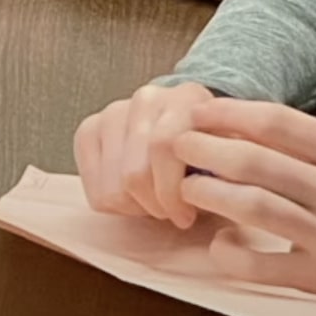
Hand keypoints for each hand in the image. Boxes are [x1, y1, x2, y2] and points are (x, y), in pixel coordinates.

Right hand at [74, 81, 216, 225]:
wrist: (181, 129)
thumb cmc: (207, 151)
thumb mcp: (226, 156)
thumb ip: (224, 170)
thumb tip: (209, 193)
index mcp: (185, 98)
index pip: (163, 147)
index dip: (173, 193)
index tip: (186, 217)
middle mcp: (146, 98)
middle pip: (135, 172)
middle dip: (155, 205)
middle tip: (170, 212)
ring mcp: (113, 112)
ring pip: (113, 186)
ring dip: (136, 206)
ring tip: (154, 202)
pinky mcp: (89, 130)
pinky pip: (95, 189)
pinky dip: (115, 205)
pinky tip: (134, 196)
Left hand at [173, 100, 315, 315]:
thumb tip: (264, 127)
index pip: (279, 122)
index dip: (230, 113)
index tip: (200, 109)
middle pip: (257, 160)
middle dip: (206, 149)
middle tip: (176, 145)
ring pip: (254, 206)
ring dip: (209, 195)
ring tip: (186, 189)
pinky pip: (265, 265)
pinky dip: (232, 255)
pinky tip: (217, 245)